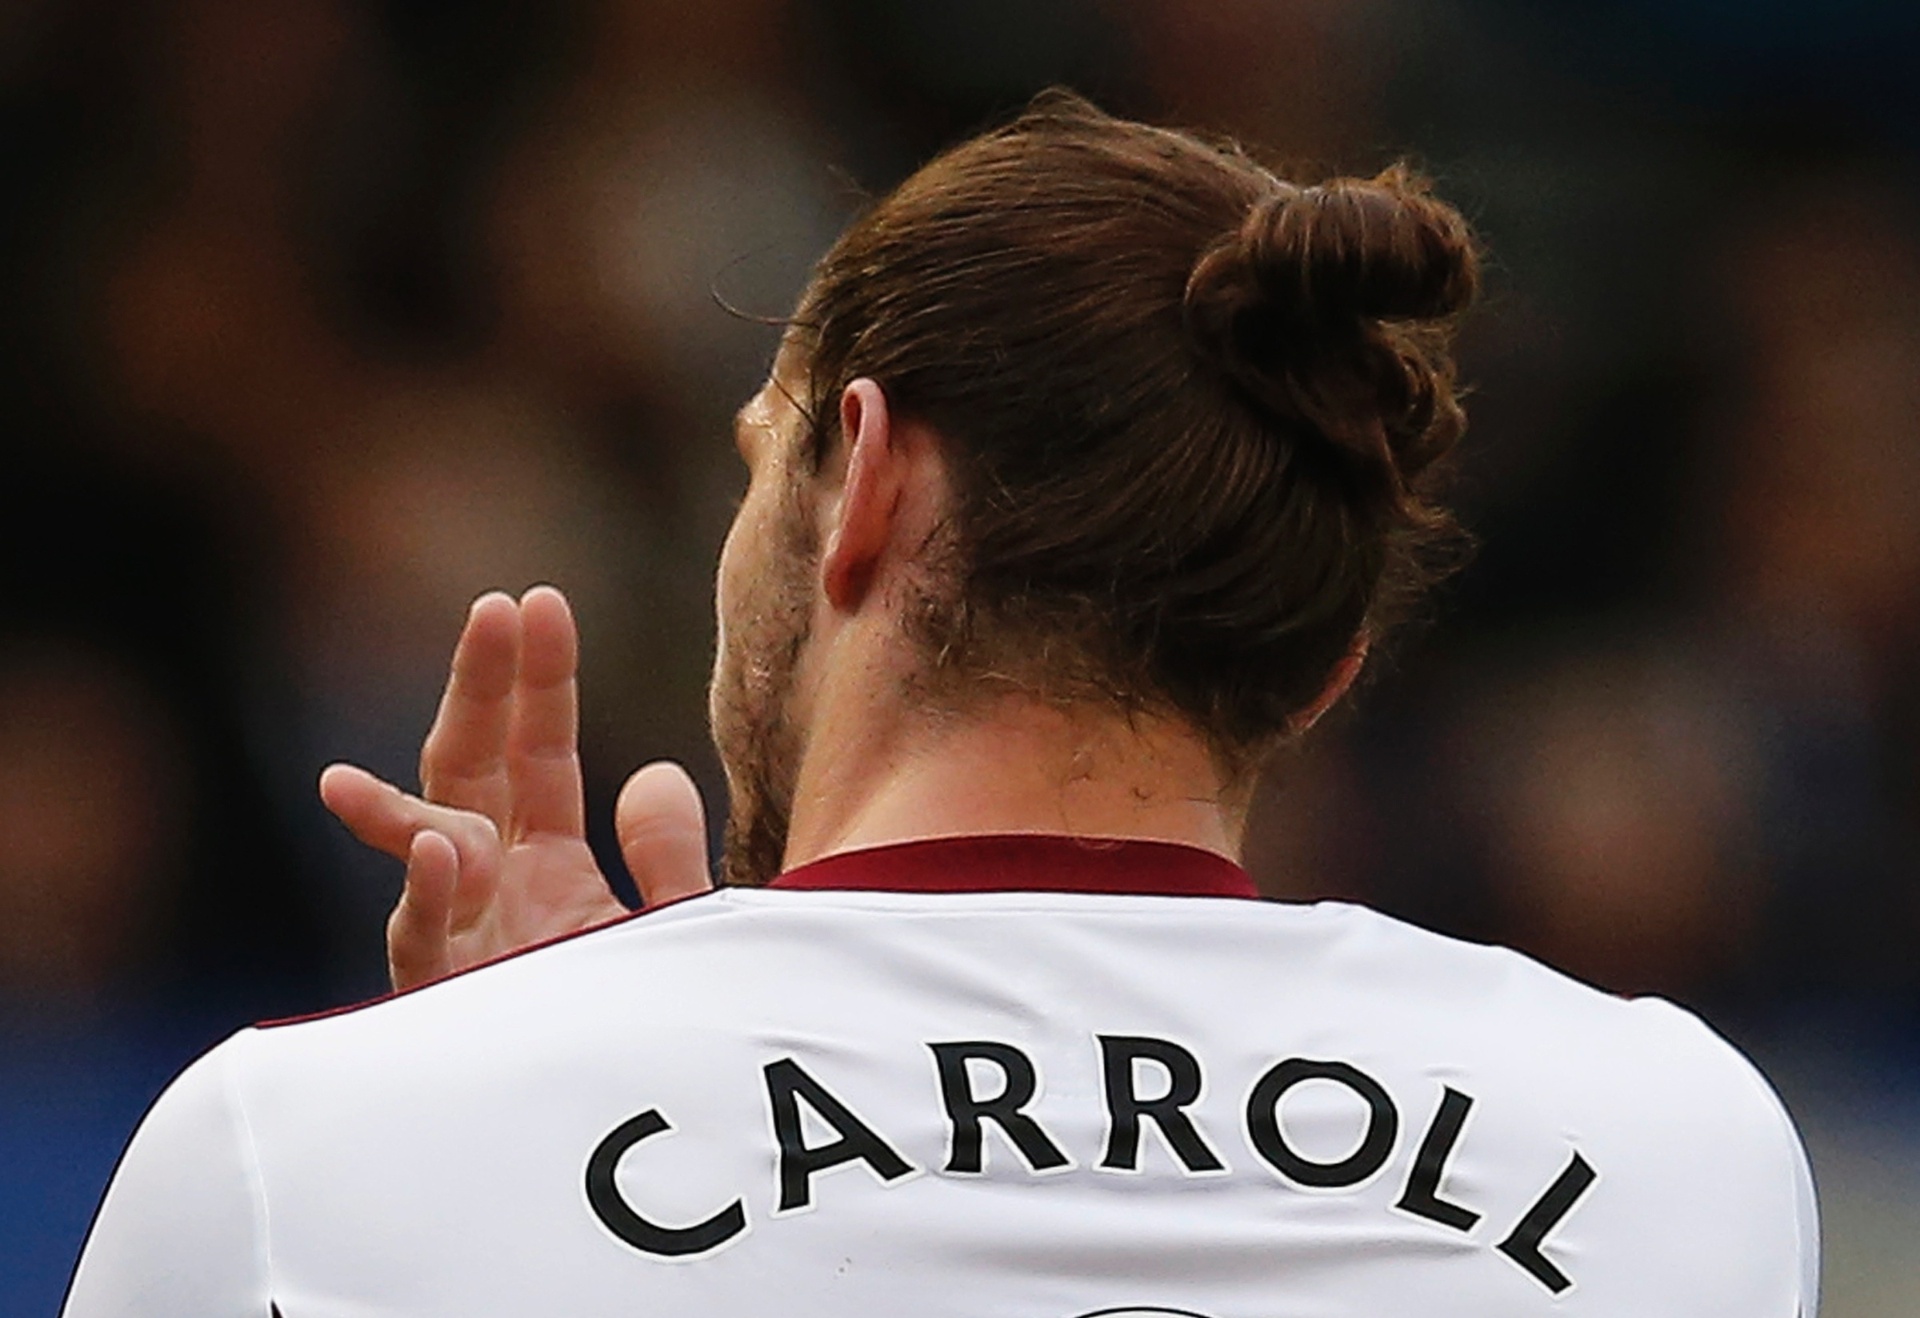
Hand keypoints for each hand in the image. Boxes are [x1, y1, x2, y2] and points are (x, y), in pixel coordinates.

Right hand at [319, 587, 712, 989]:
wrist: (628, 1124)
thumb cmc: (648, 1026)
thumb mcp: (677, 930)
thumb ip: (669, 855)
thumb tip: (651, 769)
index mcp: (546, 861)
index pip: (536, 753)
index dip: (537, 682)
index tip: (540, 605)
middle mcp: (494, 887)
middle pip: (473, 770)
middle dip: (480, 691)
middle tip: (498, 610)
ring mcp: (464, 939)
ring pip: (428, 841)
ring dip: (423, 777)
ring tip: (460, 678)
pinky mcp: (448, 1000)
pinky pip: (427, 943)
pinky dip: (431, 893)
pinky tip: (444, 847)